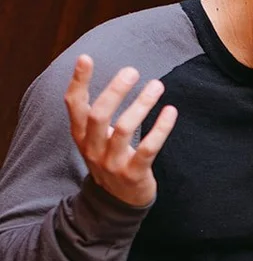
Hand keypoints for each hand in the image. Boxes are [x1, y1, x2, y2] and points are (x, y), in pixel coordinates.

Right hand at [65, 57, 176, 208]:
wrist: (118, 202)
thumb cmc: (110, 158)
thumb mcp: (95, 138)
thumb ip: (95, 113)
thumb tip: (109, 77)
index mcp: (80, 136)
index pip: (74, 105)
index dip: (78, 82)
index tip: (86, 58)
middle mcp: (92, 148)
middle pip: (99, 115)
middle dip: (115, 90)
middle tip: (132, 71)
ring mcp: (112, 163)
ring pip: (125, 128)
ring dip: (142, 104)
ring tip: (157, 85)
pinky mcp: (134, 173)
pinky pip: (149, 148)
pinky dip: (161, 128)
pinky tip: (171, 111)